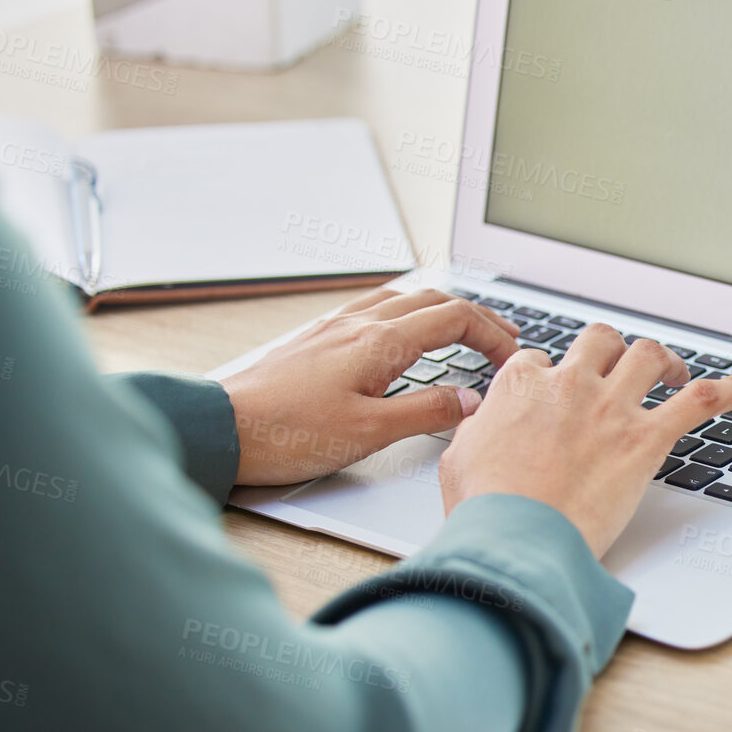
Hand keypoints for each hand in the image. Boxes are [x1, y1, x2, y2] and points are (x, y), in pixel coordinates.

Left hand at [221, 287, 521, 484]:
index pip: (454, 318)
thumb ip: (426, 413)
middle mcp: (358, 324)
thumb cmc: (287, 433)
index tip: (511, 358)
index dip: (492, 334)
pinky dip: (406, 314)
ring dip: (441, 309)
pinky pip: (373, 309)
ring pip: (402, 299)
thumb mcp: (369, 433)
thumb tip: (470, 400)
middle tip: (502, 339)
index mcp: (380, 342)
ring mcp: (334, 327)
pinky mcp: (316, 339)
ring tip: (462, 330)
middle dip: (476, 316)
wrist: (220, 428)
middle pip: (433, 299)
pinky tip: (402, 334)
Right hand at [439, 324, 731, 557]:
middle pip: (599, 341)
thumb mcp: (460, 459)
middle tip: (622, 371)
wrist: (517, 539)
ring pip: (647, 354)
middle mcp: (569, 385)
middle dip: (612, 352)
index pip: (544, 360)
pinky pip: (702, 399)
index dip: (555, 376)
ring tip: (672, 373)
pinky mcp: (646, 438)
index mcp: (520, 386)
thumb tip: (485, 424)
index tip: (559, 394)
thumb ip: (479, 430)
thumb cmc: (486, 510)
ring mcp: (611, 407)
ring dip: (663, 360)